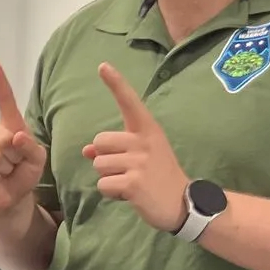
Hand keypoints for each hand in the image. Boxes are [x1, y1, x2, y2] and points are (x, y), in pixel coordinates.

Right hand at [0, 61, 45, 212]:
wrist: (10, 198)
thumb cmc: (24, 174)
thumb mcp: (38, 160)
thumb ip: (31, 147)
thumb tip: (14, 137)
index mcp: (9, 125)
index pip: (4, 100)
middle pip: (2, 137)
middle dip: (13, 157)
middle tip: (13, 164)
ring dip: (3, 169)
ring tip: (3, 172)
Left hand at [86, 64, 187, 231]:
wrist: (182, 203)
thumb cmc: (158, 177)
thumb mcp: (141, 157)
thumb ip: (115, 149)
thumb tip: (87, 150)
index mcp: (148, 129)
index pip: (129, 102)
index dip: (115, 84)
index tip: (102, 65)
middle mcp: (144, 141)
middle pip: (99, 141)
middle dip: (104, 158)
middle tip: (127, 170)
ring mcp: (140, 161)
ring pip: (98, 165)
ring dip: (109, 178)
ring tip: (131, 183)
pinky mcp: (133, 182)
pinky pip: (103, 184)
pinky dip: (111, 193)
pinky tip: (130, 194)